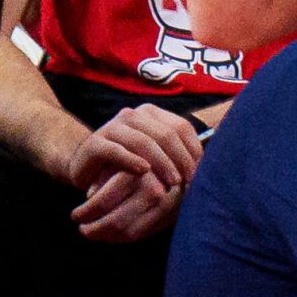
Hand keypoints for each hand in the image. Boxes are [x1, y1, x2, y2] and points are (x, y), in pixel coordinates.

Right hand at [62, 103, 204, 243]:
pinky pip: (116, 149)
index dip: (193, 150)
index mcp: (150, 114)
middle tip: (188, 181)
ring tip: (172, 182)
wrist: (87, 170)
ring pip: (143, 141)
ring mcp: (111, 127)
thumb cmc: (127, 166)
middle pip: (165, 134)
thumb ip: (175, 156)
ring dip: (162, 162)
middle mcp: (132, 116)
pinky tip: (143, 172)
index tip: (200, 173)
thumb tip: (209, 167)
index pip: (180, 127)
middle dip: (181, 159)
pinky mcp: (94, 143)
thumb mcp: (154, 158)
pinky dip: (131, 160)